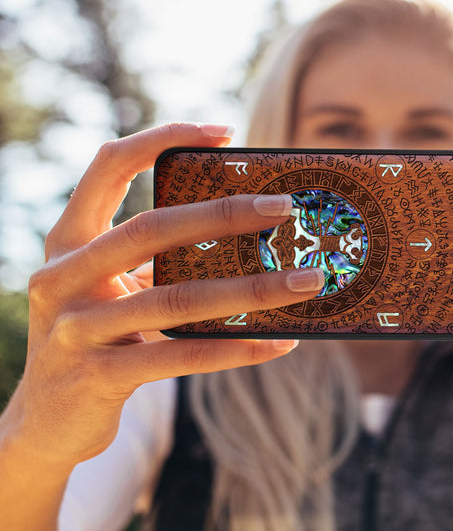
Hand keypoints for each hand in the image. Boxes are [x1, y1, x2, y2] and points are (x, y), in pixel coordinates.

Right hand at [3, 123, 323, 470]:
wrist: (46, 421)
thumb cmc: (98, 335)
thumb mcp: (113, 286)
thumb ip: (156, 258)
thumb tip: (248, 231)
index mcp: (69, 240)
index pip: (108, 166)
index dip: (162, 138)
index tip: (224, 131)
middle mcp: (62, 276)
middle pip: (151, 228)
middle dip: (224, 214)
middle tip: (284, 207)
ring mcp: (75, 328)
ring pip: (177, 299)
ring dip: (252, 289)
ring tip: (306, 281)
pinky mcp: (98, 377)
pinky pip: (182, 356)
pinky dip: (237, 349)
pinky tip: (280, 342)